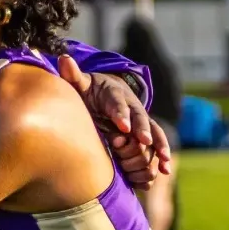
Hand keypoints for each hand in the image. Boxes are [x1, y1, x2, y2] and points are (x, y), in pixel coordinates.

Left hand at [58, 56, 172, 187]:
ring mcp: (140, 120)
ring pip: (153, 130)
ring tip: (164, 160)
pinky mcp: (143, 133)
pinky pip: (155, 143)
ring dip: (159, 145)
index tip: (123, 127)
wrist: (107, 93)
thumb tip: (64, 59)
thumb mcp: (81, 83)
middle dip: (142, 129)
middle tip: (145, 141)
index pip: (118, 103)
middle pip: (140, 117)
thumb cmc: (90, 91)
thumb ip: (73, 75)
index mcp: (115, 94)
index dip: (120, 114)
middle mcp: (132, 106)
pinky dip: (161, 156)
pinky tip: (164, 171)